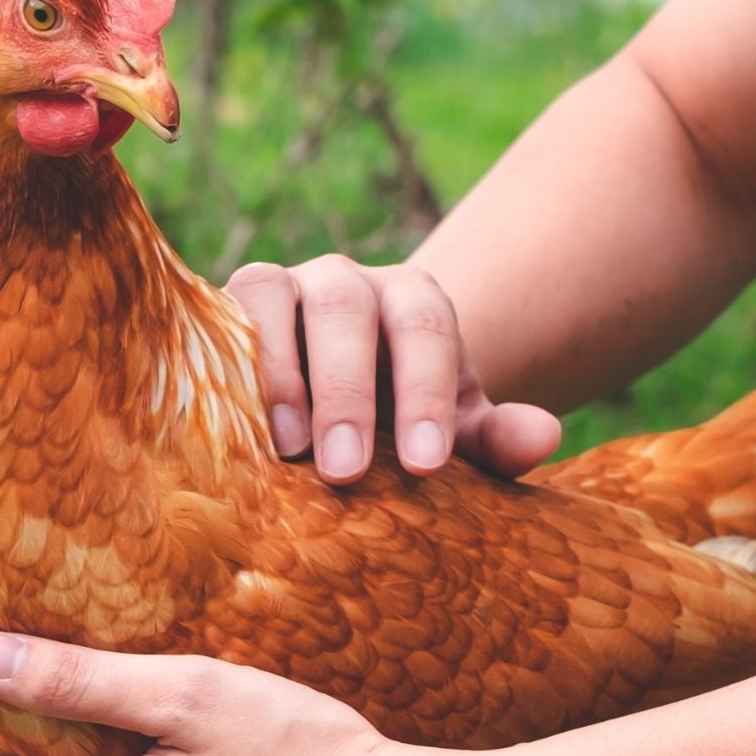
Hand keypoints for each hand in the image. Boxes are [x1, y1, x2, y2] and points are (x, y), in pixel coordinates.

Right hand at [226, 256, 561, 486]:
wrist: (334, 396)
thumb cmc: (402, 421)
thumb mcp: (454, 432)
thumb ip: (497, 438)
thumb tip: (543, 436)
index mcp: (413, 303)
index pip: (424, 329)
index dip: (426, 393)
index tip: (428, 465)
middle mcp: (345, 282)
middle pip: (347, 309)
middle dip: (347, 392)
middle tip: (347, 473)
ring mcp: (279, 288)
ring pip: (271, 298)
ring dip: (276, 374)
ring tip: (286, 453)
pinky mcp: (221, 310)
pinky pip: (212, 320)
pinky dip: (220, 367)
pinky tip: (226, 431)